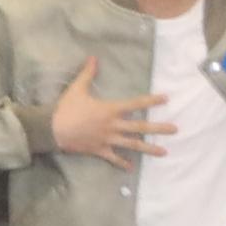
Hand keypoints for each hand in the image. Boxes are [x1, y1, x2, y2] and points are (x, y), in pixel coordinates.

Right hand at [51, 60, 172, 166]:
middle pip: (140, 127)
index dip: (152, 100)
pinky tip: (132, 168)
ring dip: (149, 148)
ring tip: (164, 152)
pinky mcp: (99, 150)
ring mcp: (107, 139)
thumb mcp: (77, 88)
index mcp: (110, 110)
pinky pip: (113, 158)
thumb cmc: (65, 108)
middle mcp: (113, 126)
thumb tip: (93, 57)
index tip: (167, 98)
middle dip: (159, 128)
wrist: (50, 129)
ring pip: (132, 145)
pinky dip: (122, 163)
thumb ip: (87, 73)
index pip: (136, 104)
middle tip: (176, 129)